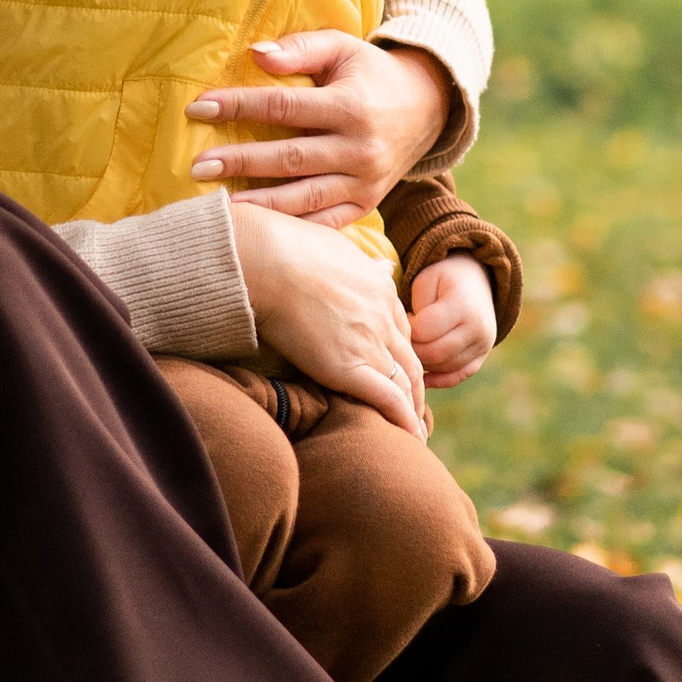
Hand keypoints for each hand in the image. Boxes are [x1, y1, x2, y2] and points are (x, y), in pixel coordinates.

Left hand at [187, 31, 454, 221]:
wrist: (428, 107)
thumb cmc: (370, 73)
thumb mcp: (342, 47)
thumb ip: (300, 48)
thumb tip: (255, 54)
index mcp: (350, 106)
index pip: (283, 107)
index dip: (239, 106)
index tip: (198, 108)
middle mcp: (360, 148)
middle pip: (289, 158)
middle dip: (239, 162)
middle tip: (197, 166)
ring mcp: (365, 182)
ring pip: (305, 198)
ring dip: (261, 204)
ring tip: (221, 206)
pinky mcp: (367, 204)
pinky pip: (326, 223)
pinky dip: (294, 229)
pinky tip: (262, 230)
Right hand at [228, 205, 428, 437]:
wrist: (266, 261)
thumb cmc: (283, 247)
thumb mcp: (333, 244)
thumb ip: (355, 259)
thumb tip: (373, 262)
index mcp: (379, 287)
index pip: (399, 329)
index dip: (399, 353)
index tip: (397, 369)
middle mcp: (383, 315)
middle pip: (410, 358)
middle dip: (415, 386)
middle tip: (414, 408)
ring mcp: (371, 342)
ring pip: (406, 382)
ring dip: (414, 408)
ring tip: (414, 432)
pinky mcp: (350, 367)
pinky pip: (389, 399)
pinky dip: (404, 420)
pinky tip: (409, 437)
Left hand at [409, 254, 496, 389]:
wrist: (477, 280)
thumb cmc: (444, 278)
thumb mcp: (426, 280)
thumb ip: (415, 308)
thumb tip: (408, 340)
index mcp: (463, 305)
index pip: (424, 331)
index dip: (406, 328)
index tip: (401, 319)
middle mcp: (478, 329)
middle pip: (435, 353)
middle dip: (413, 349)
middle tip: (403, 338)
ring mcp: (483, 346)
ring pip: (444, 367)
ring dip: (423, 361)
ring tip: (414, 345)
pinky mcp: (481, 357)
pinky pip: (457, 377)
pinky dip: (438, 379)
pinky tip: (422, 375)